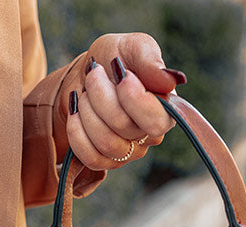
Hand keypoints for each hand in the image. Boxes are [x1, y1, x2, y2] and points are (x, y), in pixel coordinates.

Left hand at [56, 32, 184, 170]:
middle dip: (100, 94)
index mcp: (165, 109)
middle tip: (94, 73)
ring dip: (86, 110)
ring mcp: (128, 152)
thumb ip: (150, 58)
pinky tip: (76, 112)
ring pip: (105, 143)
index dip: (132, 98)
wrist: (85, 75)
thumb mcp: (131, 46)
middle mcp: (149, 136)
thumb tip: (169, 81)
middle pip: (123, 126)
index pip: (155, 121)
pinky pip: (90, 157)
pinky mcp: (105, 161)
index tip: (119, 72)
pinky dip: (76, 131)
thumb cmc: (112, 60)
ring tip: (85, 93)